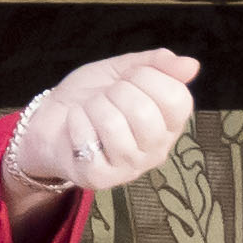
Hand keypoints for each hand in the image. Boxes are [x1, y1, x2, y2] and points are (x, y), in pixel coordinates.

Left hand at [5, 49, 197, 204]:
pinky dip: (76, 122)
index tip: (128, 79)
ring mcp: (129, 167)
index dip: (147, 77)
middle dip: (115, 92)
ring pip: (114, 124)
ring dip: (93, 107)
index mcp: (169, 123)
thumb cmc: (90, 96)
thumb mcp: (122, 70)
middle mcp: (156, 150)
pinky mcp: (100, 178)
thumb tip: (191, 65)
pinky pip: (89, 140)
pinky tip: (76, 127)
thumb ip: (155, 64)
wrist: (50, 120)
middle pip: (144, 111)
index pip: (178, 98)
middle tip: (104, 98)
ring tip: (89, 112)